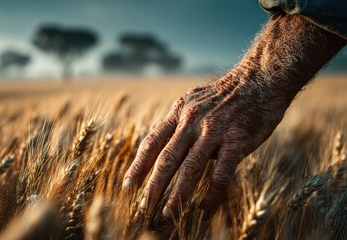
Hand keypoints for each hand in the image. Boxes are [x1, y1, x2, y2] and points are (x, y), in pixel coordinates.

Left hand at [123, 71, 287, 217]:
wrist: (260, 78)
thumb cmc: (226, 96)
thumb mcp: (194, 102)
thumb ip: (179, 124)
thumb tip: (164, 147)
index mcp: (179, 112)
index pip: (151, 142)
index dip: (138, 166)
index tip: (128, 186)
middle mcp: (191, 121)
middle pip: (166, 159)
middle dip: (153, 186)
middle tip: (143, 208)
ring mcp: (214, 131)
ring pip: (189, 168)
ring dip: (177, 195)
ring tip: (167, 215)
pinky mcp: (236, 140)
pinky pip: (220, 174)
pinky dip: (211, 196)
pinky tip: (204, 211)